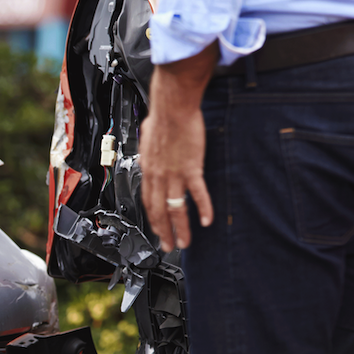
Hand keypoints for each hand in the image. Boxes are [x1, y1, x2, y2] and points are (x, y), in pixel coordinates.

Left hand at [140, 106, 212, 250]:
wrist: (173, 107)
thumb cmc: (162, 118)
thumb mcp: (147, 139)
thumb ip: (148, 152)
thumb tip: (147, 156)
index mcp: (148, 170)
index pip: (147, 201)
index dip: (152, 218)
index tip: (156, 229)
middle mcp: (158, 176)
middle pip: (159, 211)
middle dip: (163, 232)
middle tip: (168, 246)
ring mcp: (174, 174)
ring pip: (175, 208)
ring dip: (180, 228)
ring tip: (184, 242)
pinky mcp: (190, 168)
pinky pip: (196, 193)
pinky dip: (203, 208)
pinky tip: (206, 220)